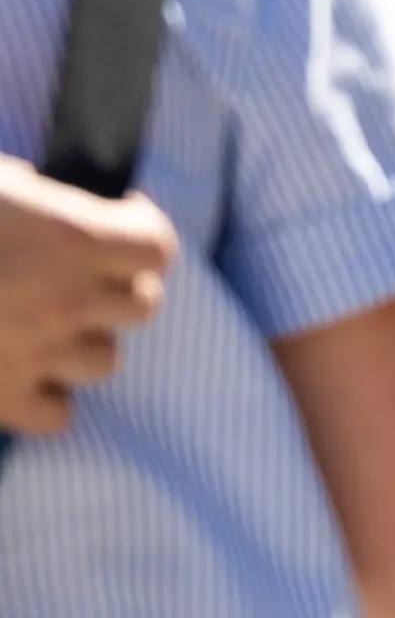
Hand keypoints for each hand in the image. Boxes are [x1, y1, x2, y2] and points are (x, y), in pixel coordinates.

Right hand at [0, 155, 174, 432]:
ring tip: (39, 325)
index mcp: (72, 236)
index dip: (137, 234)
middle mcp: (67, 298)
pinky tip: (16, 373)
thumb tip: (62, 207)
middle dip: (110, 290)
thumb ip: (40, 202)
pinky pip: (57, 415)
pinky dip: (43, 398)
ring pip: (104, 360)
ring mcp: (36, 353)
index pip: (155, 247)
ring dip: (79, 343)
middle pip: (138, 306)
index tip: (113, 223)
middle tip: (71, 277)